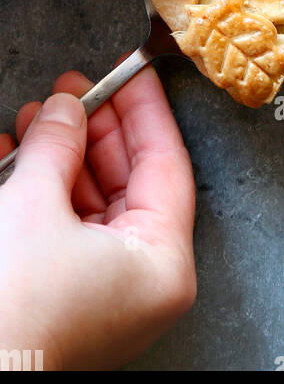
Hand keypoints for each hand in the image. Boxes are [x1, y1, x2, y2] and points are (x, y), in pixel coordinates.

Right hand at [0, 69, 196, 369]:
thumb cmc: (12, 311)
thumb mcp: (35, 203)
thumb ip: (57, 145)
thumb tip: (65, 109)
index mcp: (164, 265)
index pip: (167, 164)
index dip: (144, 110)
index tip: (131, 71)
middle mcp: (143, 284)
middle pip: (130, 181)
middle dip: (93, 130)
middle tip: (73, 89)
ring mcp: (105, 295)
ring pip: (93, 204)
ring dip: (61, 158)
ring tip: (35, 117)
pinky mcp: (67, 301)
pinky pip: (65, 231)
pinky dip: (42, 193)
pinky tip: (15, 157)